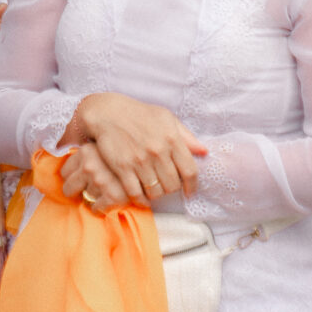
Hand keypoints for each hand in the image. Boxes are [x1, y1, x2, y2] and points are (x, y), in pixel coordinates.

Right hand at [63, 92, 204, 206]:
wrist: (107, 112)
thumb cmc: (139, 114)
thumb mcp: (166, 118)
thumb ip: (186, 136)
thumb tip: (204, 152)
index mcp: (171, 138)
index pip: (190, 171)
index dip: (192, 186)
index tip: (190, 191)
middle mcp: (157, 150)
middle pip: (173, 185)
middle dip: (172, 189)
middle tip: (166, 186)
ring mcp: (139, 160)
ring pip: (156, 192)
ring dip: (156, 194)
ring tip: (154, 189)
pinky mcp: (122, 167)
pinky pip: (136, 193)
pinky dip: (140, 199)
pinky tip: (141, 196)